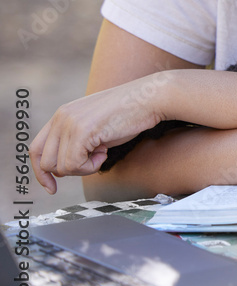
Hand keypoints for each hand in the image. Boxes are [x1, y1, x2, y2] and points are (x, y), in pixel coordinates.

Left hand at [30, 76, 167, 193]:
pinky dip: (91, 167)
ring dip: (83, 169)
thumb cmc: (129, 114)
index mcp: (62, 115)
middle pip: (46, 163)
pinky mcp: (82, 131)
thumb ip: (75, 141)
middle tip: (94, 160)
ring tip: (102, 152)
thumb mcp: (94, 127)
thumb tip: (62, 169)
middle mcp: (61, 117)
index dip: (41, 172)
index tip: (52, 187)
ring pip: (60, 167)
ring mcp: (69, 123)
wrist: (150, 99)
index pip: (36, 149)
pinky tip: (105, 152)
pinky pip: (74, 165)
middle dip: (70, 171)